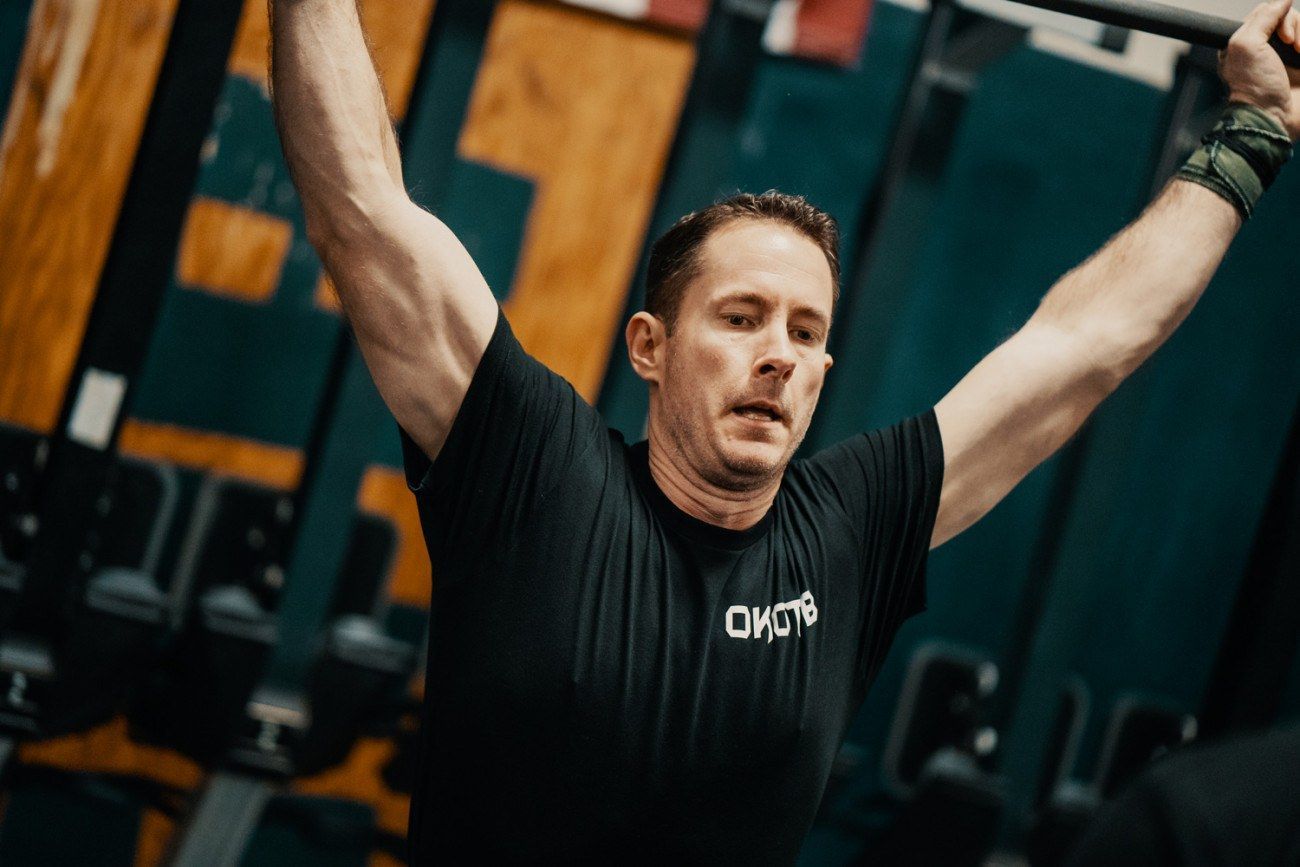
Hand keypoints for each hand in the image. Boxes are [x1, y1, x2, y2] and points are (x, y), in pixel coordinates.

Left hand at [1221, 0, 1299, 138]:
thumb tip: (1284, 0)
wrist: (1273, 117)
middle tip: (1291, 44)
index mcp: (1247, 43)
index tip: (1280, 34)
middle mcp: (1267, 49)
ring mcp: (1288, 58)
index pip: (1269, 11)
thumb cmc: (1254, 86)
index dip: (1278, 15)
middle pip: (1290, 18)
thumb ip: (1262, 17)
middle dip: (1294, 26)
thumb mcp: (1246, 45)